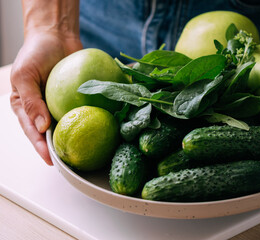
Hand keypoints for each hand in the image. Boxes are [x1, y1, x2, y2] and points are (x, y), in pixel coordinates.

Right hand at [10, 31, 81, 164]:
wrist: (56, 35)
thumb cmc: (35, 52)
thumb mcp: (25, 75)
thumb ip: (31, 101)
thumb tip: (42, 128)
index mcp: (26, 107)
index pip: (33, 132)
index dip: (41, 148)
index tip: (51, 161)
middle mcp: (44, 109)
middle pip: (51, 134)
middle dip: (60, 149)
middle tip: (71, 162)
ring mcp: (61, 105)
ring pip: (69, 125)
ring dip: (76, 137)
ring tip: (87, 151)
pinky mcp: (77, 98)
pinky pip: (83, 110)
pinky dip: (90, 118)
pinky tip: (100, 127)